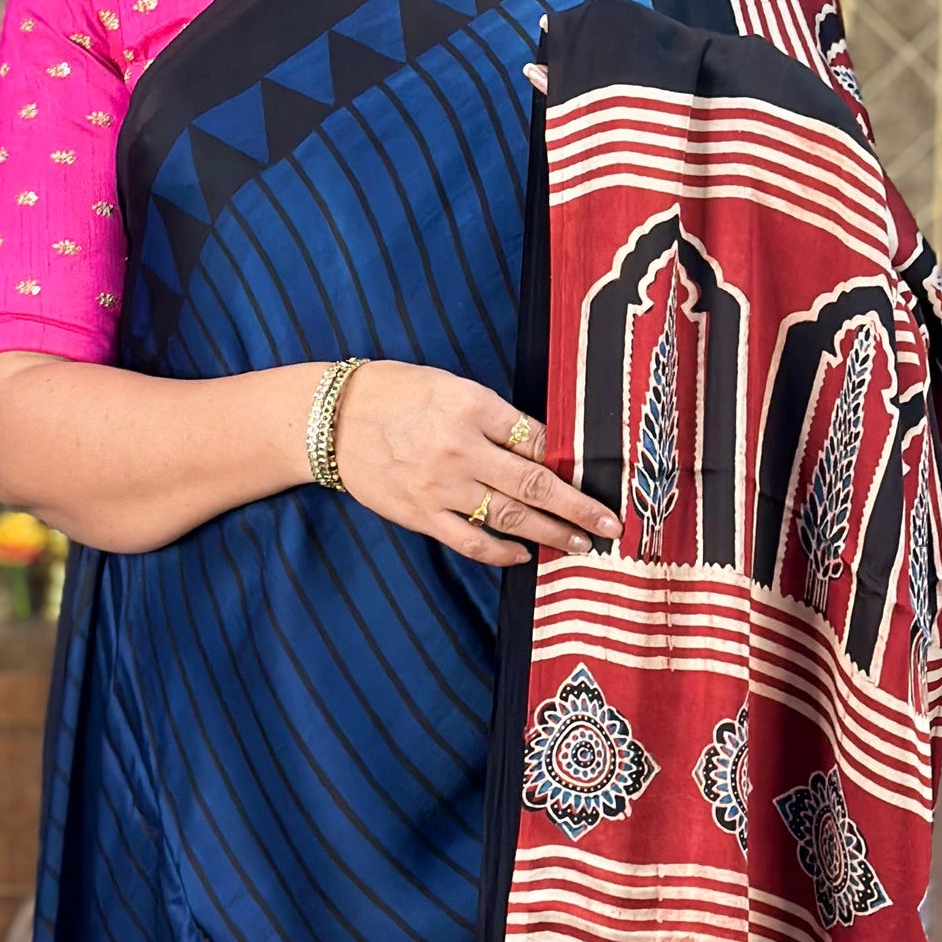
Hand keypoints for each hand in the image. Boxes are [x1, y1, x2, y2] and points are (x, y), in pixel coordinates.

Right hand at [330, 361, 621, 566]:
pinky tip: (524, 555)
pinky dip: (502, 552)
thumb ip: (492, 415)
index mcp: (472, 406)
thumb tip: (540, 446)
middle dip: (579, 507)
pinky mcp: (421, 514)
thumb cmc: (392, 392)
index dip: (572, 461)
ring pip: (510, 517)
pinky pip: (471, 540)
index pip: (538, 439)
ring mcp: (441, 486)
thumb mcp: (449, 386)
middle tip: (611, 524)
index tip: (599, 475)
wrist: (330, 418)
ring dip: (552, 533)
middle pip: (535, 484)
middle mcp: (461, 449)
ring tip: (582, 544)